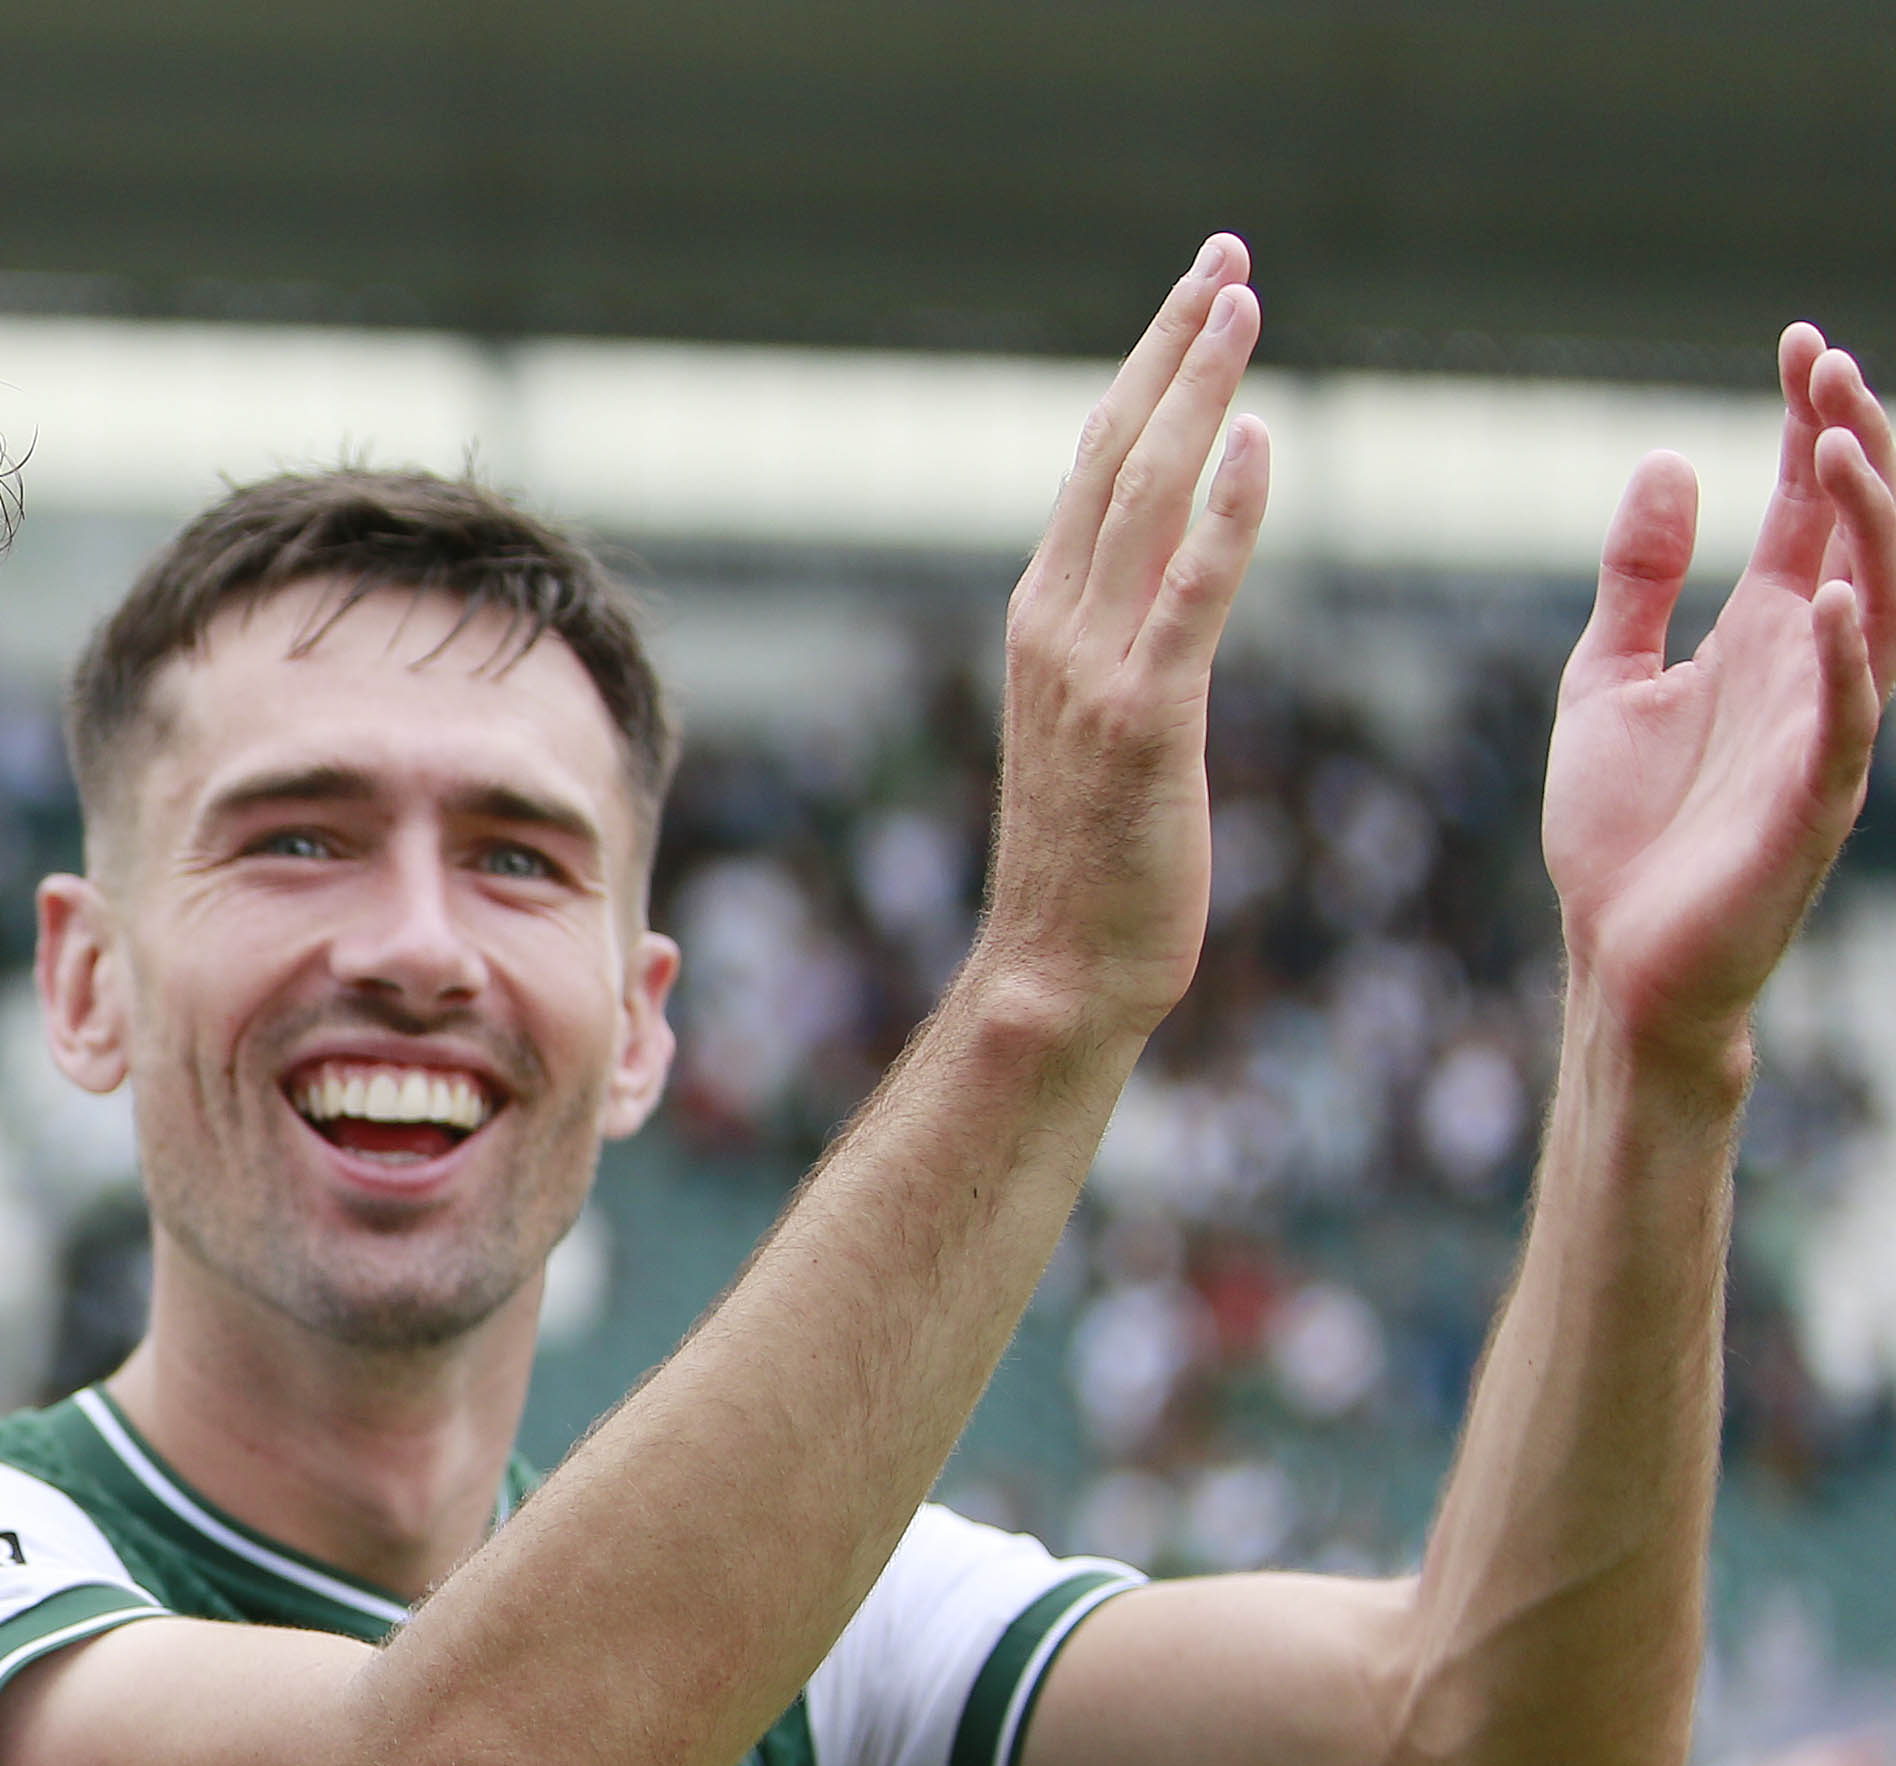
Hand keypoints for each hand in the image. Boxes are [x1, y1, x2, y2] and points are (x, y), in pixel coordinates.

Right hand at [969, 236, 1274, 1042]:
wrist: (1056, 974)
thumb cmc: (1091, 869)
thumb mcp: (1098, 732)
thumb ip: (1119, 649)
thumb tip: (1152, 590)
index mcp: (1043, 623)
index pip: (1097, 467)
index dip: (1149, 372)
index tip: (1198, 294)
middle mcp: (1054, 627)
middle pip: (1115, 454)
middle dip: (1172, 347)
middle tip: (1225, 257)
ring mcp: (1093, 671)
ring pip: (1145, 499)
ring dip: (1194, 392)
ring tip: (1241, 305)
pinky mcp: (1144, 721)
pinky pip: (1188, 594)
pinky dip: (1221, 513)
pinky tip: (1255, 440)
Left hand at [1546, 328, 1895, 1071]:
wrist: (1619, 955)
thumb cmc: (1623, 829)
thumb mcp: (1607, 677)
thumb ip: (1640, 578)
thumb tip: (1665, 461)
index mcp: (1766, 634)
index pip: (1807, 508)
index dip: (1812, 426)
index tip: (1799, 344)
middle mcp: (1811, 665)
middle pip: (1858, 531)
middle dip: (1852, 447)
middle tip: (1828, 366)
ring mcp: (1824, 726)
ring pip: (1876, 602)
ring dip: (1865, 525)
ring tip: (1835, 447)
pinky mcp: (1816, 797)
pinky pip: (1849, 716)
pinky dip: (1849, 655)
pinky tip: (1835, 594)